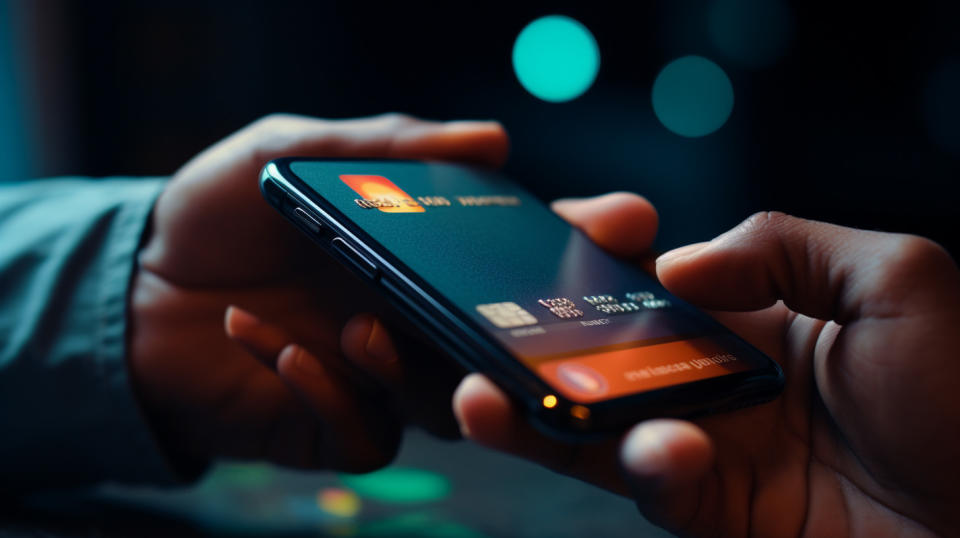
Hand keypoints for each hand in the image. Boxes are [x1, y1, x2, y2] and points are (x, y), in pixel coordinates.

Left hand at [128, 113, 507, 472]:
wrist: (129, 285)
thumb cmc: (213, 217)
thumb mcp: (289, 153)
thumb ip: (384, 144)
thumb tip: (493, 139)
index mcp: (403, 264)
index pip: (484, 283)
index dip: (509, 279)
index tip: (509, 255)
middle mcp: (396, 325)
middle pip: (475, 354)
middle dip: (473, 337)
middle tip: (448, 306)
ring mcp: (363, 380)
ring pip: (431, 406)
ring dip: (399, 369)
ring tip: (355, 328)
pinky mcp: (323, 426)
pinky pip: (364, 436)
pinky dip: (333, 395)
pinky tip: (283, 350)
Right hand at [355, 198, 959, 535]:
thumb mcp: (898, 281)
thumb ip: (786, 244)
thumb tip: (677, 264)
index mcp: (746, 318)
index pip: (644, 280)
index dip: (590, 259)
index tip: (549, 234)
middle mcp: (712, 381)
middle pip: (595, 354)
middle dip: (523, 341)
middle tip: (465, 327)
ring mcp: (706, 449)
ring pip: (592, 427)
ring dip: (533, 413)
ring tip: (486, 398)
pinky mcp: (712, 515)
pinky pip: (653, 488)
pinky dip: (645, 468)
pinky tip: (662, 452)